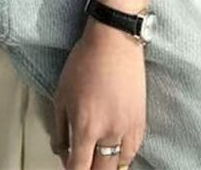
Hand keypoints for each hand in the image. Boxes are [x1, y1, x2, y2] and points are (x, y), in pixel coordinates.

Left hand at [52, 17, 145, 169]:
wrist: (114, 43)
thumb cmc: (85, 63)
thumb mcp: (62, 94)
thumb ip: (59, 127)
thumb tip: (59, 149)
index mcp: (86, 127)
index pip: (79, 168)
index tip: (69, 167)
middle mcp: (109, 133)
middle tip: (81, 162)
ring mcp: (128, 129)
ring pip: (118, 165)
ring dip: (106, 165)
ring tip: (96, 158)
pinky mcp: (141, 122)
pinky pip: (132, 152)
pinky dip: (122, 156)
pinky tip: (113, 150)